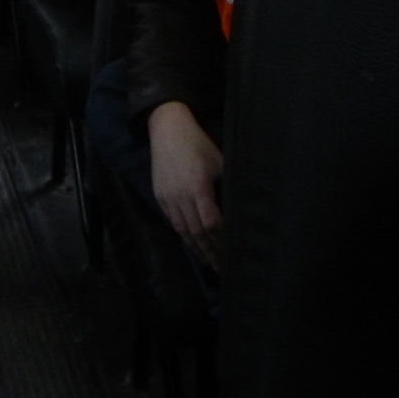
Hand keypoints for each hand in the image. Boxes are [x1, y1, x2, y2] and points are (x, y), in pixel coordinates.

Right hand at [146, 101, 222, 267]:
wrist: (168, 130)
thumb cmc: (199, 144)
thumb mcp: (220, 162)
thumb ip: (226, 186)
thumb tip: (239, 209)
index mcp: (198, 186)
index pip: (211, 222)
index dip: (221, 239)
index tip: (231, 250)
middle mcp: (181, 195)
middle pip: (196, 231)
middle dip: (210, 251)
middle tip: (221, 267)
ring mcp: (168, 197)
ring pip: (182, 230)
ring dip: (196, 248)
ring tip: (207, 261)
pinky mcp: (159, 196)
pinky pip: (172, 221)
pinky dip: (183, 234)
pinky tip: (192, 243)